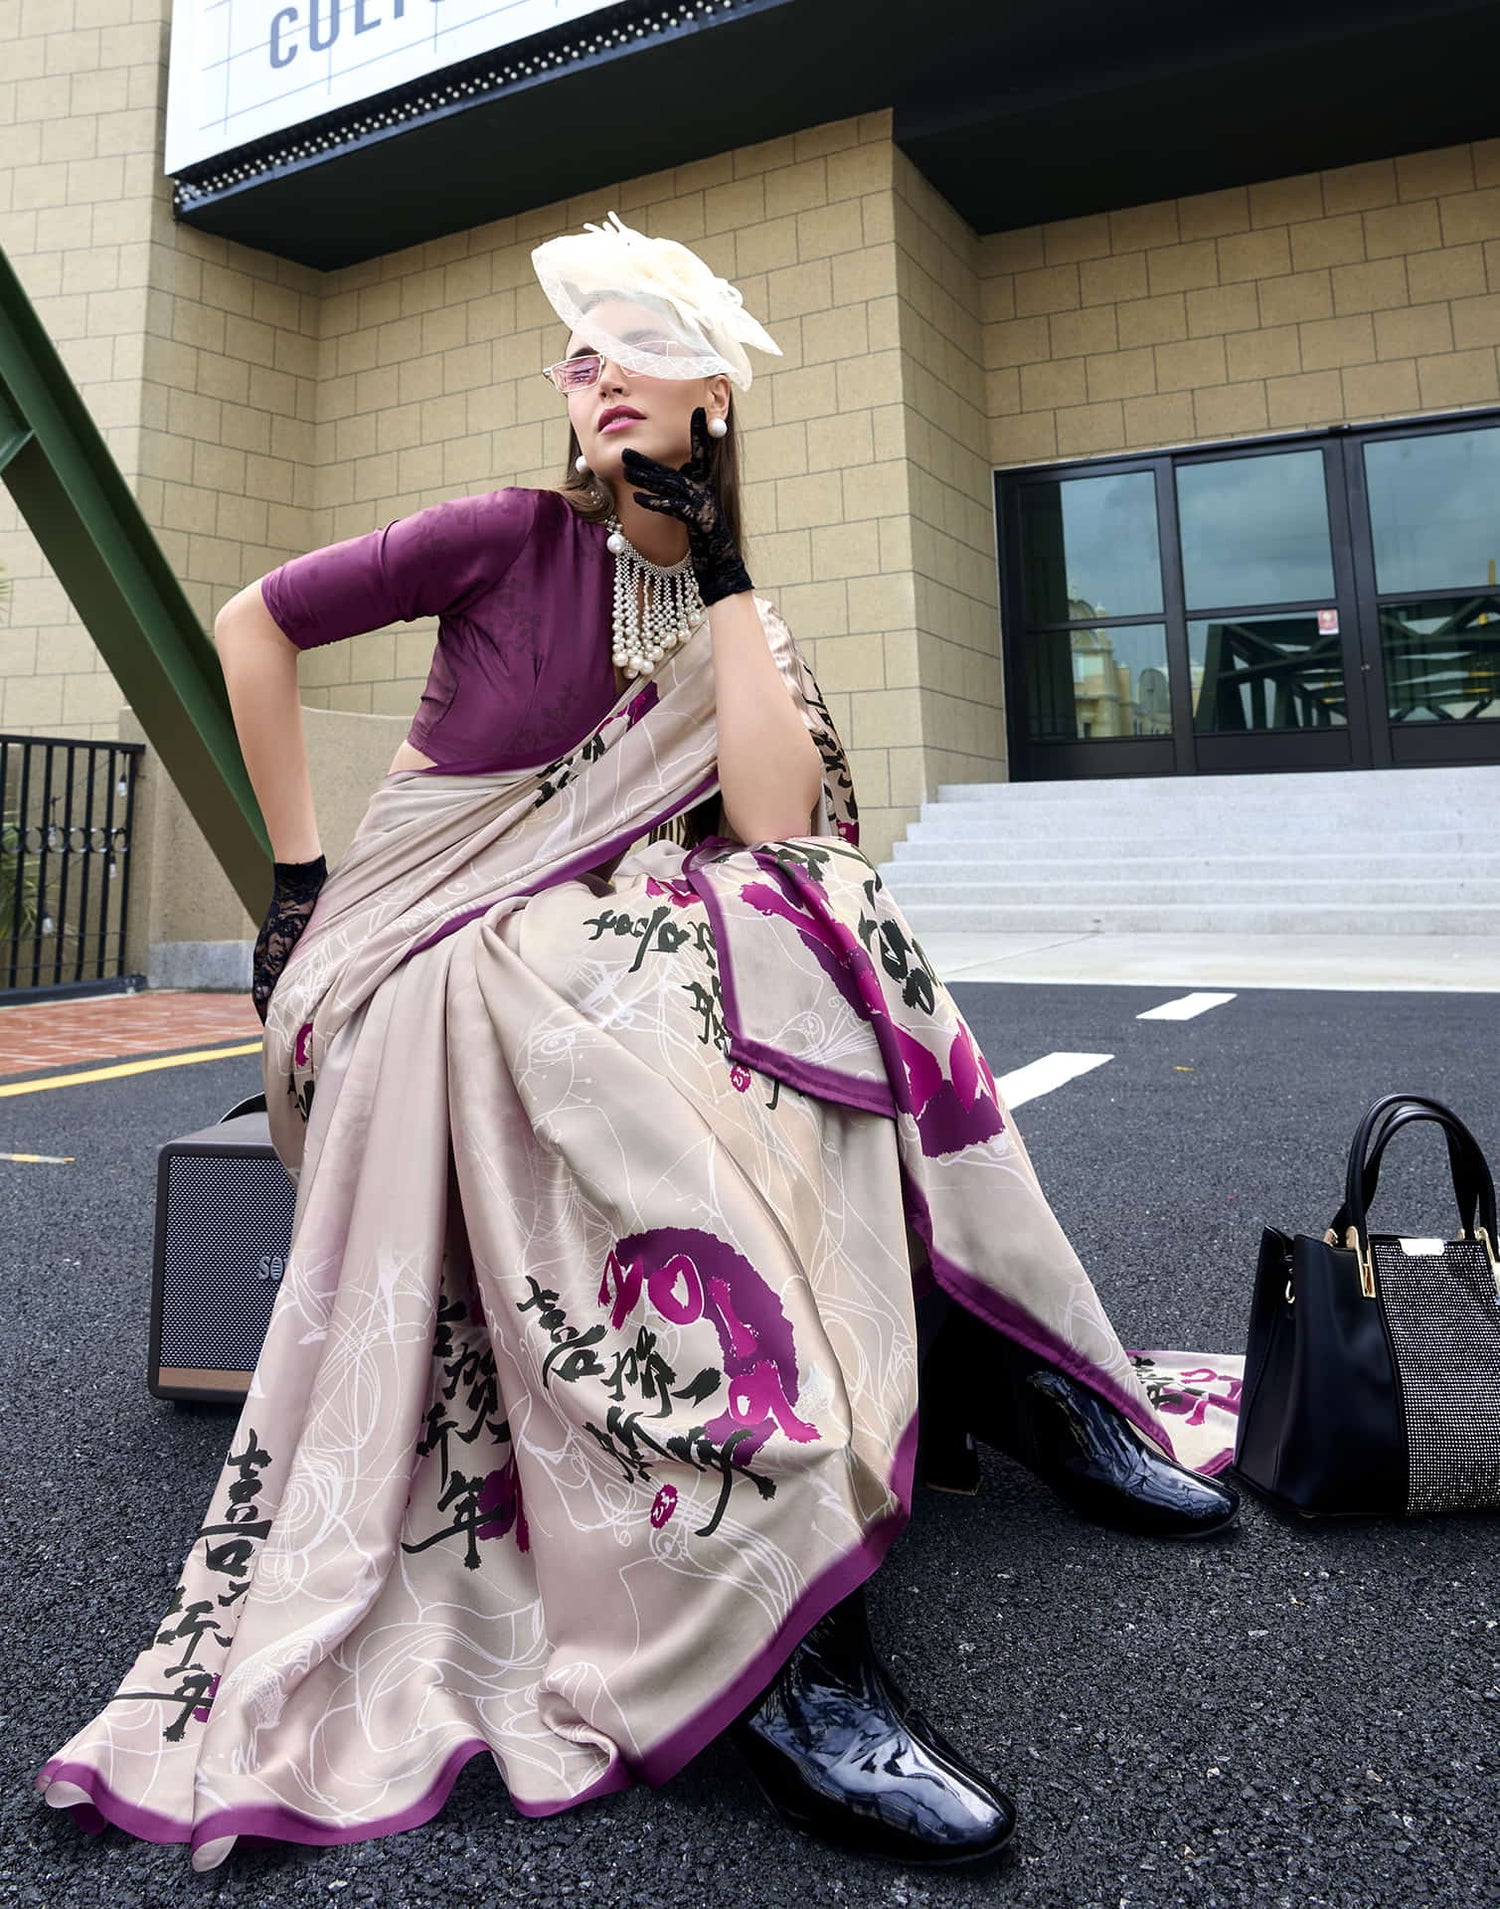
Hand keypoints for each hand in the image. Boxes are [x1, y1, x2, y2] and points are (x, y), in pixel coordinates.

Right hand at [252, 854, 325, 1024]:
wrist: (301, 882)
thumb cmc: (293, 911)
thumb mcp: (281, 942)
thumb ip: (271, 969)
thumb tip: (261, 997)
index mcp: (261, 959)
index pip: (259, 997)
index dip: (265, 1017)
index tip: (273, 1037)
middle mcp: (268, 957)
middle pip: (269, 992)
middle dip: (275, 1013)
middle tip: (288, 1033)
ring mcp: (279, 950)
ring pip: (280, 982)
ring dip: (286, 999)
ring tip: (298, 1018)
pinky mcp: (293, 943)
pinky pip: (291, 970)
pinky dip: (295, 985)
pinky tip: (308, 990)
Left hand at [620, 406, 752, 606]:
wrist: (722, 566)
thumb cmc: (707, 542)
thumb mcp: (692, 514)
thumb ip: (681, 496)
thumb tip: (665, 483)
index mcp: (704, 486)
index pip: (702, 452)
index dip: (700, 432)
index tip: (699, 410)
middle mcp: (705, 491)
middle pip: (672, 471)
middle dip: (647, 461)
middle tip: (625, 452)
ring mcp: (704, 505)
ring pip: (671, 486)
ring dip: (646, 478)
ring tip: (625, 472)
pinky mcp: (700, 521)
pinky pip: (674, 507)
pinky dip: (656, 502)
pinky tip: (640, 498)